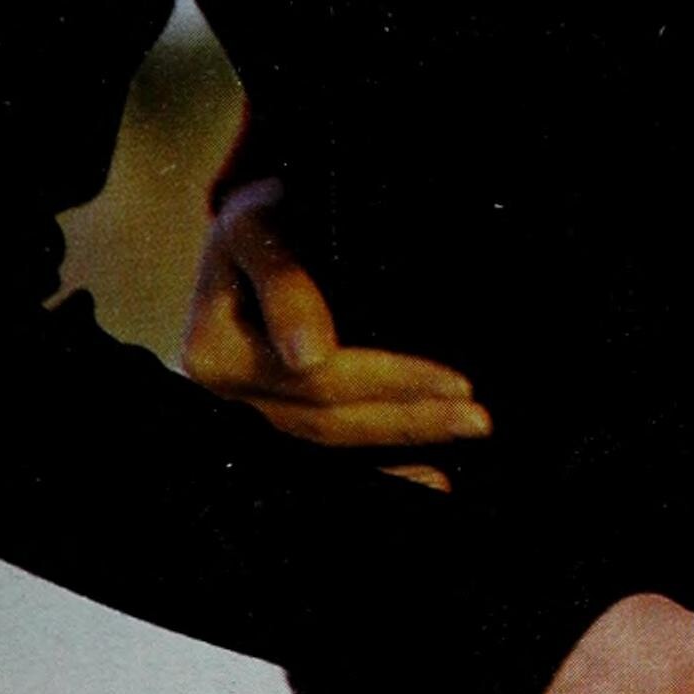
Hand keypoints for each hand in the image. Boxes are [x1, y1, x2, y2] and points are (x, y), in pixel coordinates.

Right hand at [182, 177, 488, 481]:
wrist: (246, 232)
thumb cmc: (260, 218)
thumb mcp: (257, 226)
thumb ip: (282, 283)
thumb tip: (308, 355)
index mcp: (215, 353)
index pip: (317, 379)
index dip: (390, 381)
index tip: (456, 382)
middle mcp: (225, 396)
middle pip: (326, 420)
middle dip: (409, 420)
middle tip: (477, 417)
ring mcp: (248, 414)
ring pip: (329, 444)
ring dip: (400, 445)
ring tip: (462, 435)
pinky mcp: (273, 420)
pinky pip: (326, 456)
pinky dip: (380, 469)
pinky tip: (430, 475)